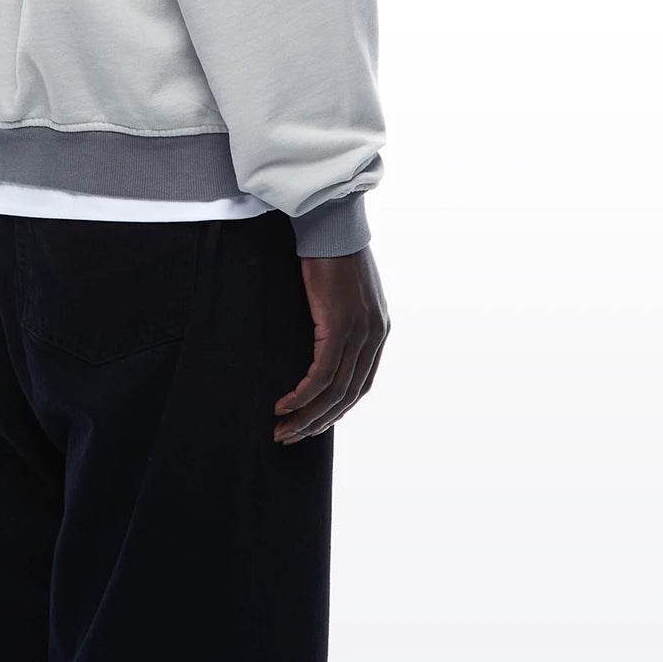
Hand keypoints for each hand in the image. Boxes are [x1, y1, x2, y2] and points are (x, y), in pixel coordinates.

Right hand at [273, 247, 389, 443]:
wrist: (331, 224)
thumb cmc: (330, 253)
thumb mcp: (344, 293)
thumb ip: (341, 319)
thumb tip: (320, 339)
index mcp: (379, 331)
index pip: (361, 385)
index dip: (336, 410)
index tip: (312, 423)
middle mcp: (375, 336)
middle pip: (348, 396)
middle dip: (318, 422)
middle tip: (291, 437)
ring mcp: (360, 333)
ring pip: (334, 392)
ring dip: (307, 416)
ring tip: (283, 429)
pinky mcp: (340, 327)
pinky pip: (321, 375)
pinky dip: (301, 395)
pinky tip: (283, 405)